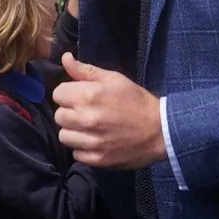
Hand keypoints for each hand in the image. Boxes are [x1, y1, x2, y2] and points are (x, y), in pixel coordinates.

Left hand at [53, 53, 164, 167]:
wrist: (160, 130)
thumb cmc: (136, 100)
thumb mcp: (114, 79)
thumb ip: (85, 70)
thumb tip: (65, 58)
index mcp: (89, 96)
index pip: (57, 94)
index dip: (68, 93)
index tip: (79, 95)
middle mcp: (86, 119)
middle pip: (59, 116)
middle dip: (69, 111)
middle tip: (85, 111)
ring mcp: (91, 142)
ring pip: (64, 136)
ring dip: (74, 131)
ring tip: (89, 127)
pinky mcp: (97, 159)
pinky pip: (76, 153)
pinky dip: (83, 148)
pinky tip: (95, 141)